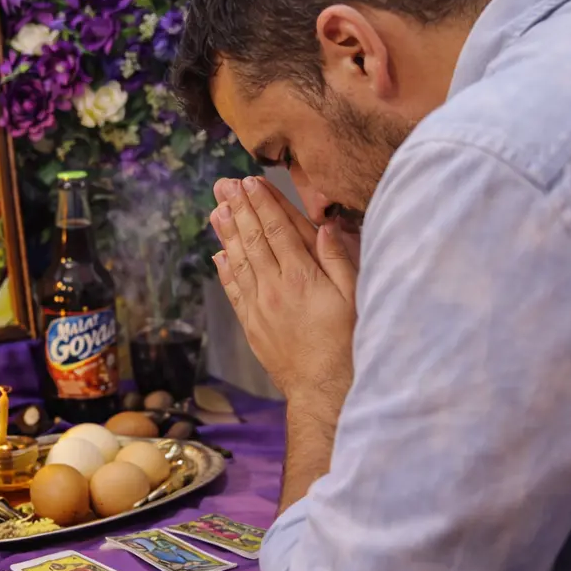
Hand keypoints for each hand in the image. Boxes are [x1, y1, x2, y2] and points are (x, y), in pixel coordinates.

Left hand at [210, 176, 356, 406]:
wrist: (322, 387)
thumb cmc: (346, 341)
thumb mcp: (354, 296)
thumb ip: (338, 259)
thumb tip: (324, 227)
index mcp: (301, 276)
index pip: (277, 230)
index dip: (263, 204)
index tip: (250, 183)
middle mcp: (274, 288)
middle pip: (252, 240)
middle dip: (238, 209)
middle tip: (225, 186)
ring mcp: (259, 307)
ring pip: (239, 261)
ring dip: (227, 233)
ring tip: (216, 210)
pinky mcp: (252, 325)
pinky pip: (234, 291)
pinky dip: (225, 270)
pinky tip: (219, 254)